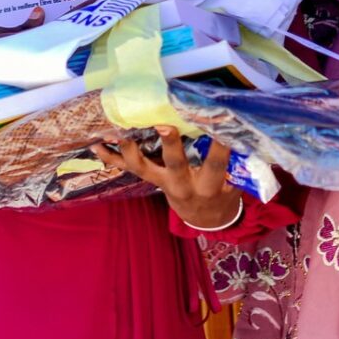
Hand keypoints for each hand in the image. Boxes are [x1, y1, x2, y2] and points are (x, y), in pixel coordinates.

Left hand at [94, 127, 243, 230]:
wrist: (204, 218)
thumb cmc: (224, 193)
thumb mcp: (236, 184)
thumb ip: (237, 164)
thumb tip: (243, 133)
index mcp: (209, 187)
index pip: (216, 164)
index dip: (220, 145)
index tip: (222, 120)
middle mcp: (183, 186)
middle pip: (175, 165)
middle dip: (170, 146)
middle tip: (164, 125)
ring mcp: (162, 183)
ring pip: (143, 167)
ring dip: (129, 148)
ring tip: (117, 130)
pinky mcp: (150, 180)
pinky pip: (127, 169)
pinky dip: (110, 157)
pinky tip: (95, 144)